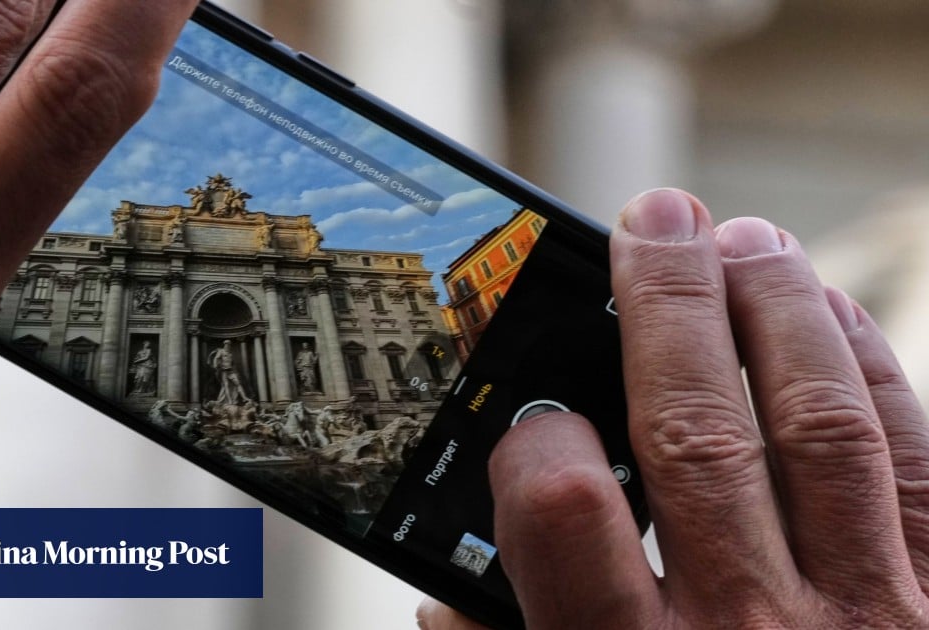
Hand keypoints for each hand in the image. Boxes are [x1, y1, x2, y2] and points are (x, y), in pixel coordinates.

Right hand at [420, 188, 928, 627]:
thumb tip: (439, 608)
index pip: (563, 512)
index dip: (533, 438)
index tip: (532, 414)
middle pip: (700, 429)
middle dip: (668, 307)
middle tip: (654, 221)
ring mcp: (873, 618)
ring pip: (822, 424)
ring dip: (779, 312)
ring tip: (743, 238)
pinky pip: (920, 461)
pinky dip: (875, 371)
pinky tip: (831, 315)